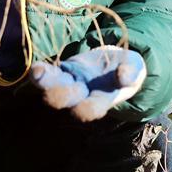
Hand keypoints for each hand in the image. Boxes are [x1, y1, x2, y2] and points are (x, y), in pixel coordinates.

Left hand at [30, 45, 146, 121]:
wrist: (114, 62)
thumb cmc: (127, 69)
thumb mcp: (135, 69)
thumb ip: (131, 72)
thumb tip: (123, 76)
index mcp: (101, 99)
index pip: (92, 109)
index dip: (88, 109)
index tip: (86, 107)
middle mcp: (82, 95)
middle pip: (67, 100)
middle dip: (62, 96)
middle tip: (53, 93)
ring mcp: (70, 82)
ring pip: (53, 87)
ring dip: (44, 82)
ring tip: (38, 74)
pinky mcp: (63, 69)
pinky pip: (49, 73)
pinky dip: (41, 72)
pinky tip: (36, 68)